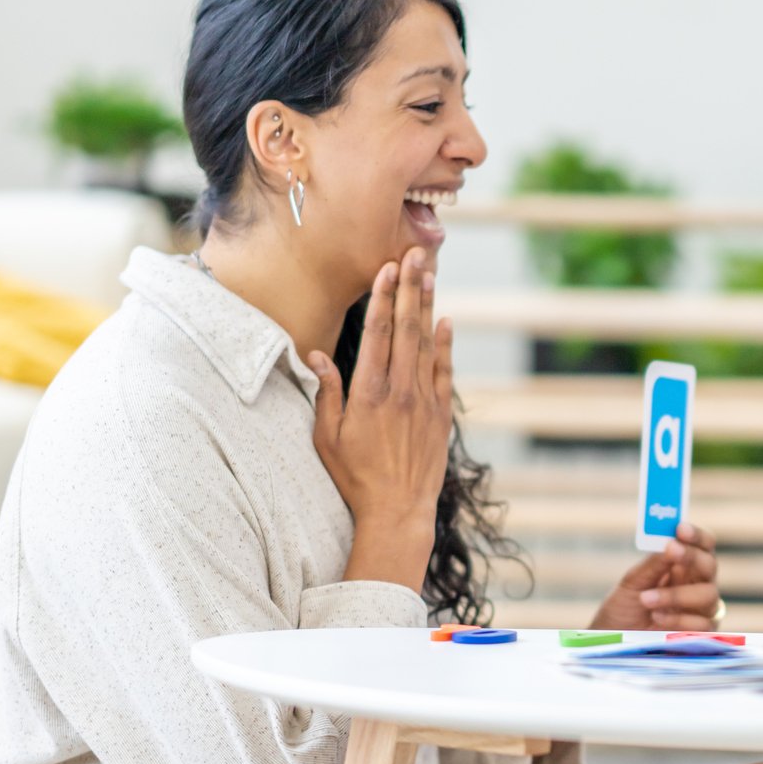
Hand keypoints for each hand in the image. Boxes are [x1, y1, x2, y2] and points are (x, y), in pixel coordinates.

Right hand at [309, 249, 453, 581]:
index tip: (387, 267)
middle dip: (409, 287)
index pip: (377, 333)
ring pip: (426, 343)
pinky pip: (444, 372)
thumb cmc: (355, 476)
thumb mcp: (327, 437)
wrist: (397, 511)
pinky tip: (446, 321)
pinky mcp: (441, 416)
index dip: (383, 297)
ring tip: (429, 274)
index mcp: (368, 392)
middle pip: (406, 328)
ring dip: (427, 306)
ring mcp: (424, 401)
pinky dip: (445, 345)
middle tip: (415, 252)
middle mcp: (400, 390)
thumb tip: (316, 355)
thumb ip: (326, 392)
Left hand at [591, 522, 721, 631]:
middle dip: (691, 556)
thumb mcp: (632, 583)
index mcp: (683, 567)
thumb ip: (653, 564)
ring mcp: (702, 611)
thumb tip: (670, 542)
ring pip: (708, 594)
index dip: (696, 535)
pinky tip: (657, 619)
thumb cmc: (623, 610)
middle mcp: (697, 585)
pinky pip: (703, 623)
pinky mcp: (702, 635)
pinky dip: (679, 619)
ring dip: (677, 594)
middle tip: (671, 550)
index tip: (681, 528)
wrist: (613, 644)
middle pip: (710, 564)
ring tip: (646, 599)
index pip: (702, 545)